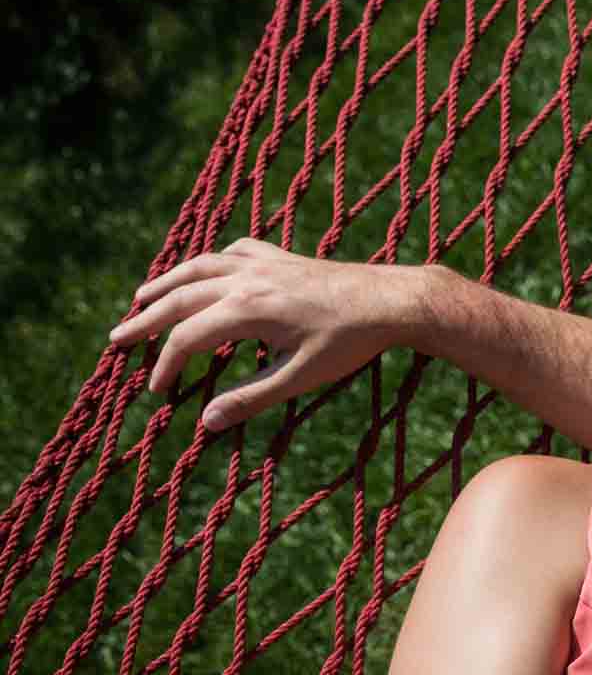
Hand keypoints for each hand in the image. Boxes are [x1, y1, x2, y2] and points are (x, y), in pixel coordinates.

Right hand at [108, 238, 433, 429]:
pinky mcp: (283, 256)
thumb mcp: (301, 377)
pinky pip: (235, 252)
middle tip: (116, 339)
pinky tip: (206, 269)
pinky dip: (211, 261)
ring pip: (200, 267)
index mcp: (245, 310)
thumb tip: (206, 422)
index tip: (157, 392)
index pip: (186, 339)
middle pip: (179, 298)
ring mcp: (264, 262)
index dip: (165, 367)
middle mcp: (246, 278)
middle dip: (145, 320)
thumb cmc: (350, 342)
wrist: (393, 300)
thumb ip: (251, 398)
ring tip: (140, 297)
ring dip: (167, 283)